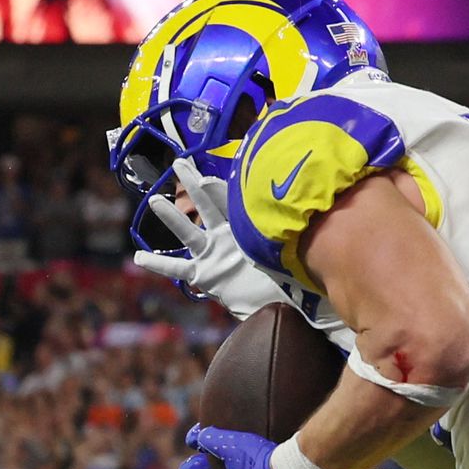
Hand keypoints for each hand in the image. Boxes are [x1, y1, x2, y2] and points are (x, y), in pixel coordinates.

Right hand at [132, 157, 296, 317]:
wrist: (281, 304)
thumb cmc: (291, 279)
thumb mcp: (295, 255)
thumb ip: (301, 238)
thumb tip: (328, 217)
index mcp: (248, 229)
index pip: (233, 204)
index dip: (222, 190)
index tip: (210, 175)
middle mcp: (228, 238)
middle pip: (209, 207)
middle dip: (194, 185)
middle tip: (181, 164)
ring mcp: (213, 254)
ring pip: (189, 232)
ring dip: (173, 217)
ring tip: (156, 201)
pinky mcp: (205, 275)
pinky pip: (179, 269)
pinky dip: (160, 264)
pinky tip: (140, 257)